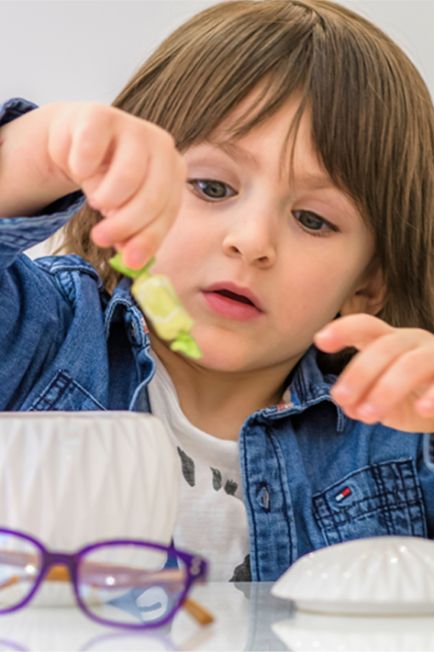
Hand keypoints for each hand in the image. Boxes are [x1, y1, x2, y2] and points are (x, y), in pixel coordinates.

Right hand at [48, 102, 186, 267]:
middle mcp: (161, 146)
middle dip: (125, 225)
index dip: (148, 239)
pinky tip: (79, 170)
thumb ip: (132, 235)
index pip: (167, 211)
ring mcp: (133, 126)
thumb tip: (132, 262)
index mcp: (174, 171)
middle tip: (100, 239)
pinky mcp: (102, 115)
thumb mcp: (123, 210)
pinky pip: (91, 152)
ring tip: (94, 199)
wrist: (77, 141)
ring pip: (127, 177)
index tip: (129, 261)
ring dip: (104, 198)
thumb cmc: (108, 179)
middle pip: (151, 197)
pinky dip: (81, 169)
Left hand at [313, 314, 433, 431]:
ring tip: (367, 416)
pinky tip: (422, 409)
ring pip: (412, 364)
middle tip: (341, 399)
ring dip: (386, 389)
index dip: (344, 330)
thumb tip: (348, 406)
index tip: (320, 340)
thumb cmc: (414, 396)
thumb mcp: (385, 402)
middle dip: (359, 373)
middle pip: (384, 347)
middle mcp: (414, 342)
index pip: (366, 327)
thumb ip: (363, 401)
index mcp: (390, 342)